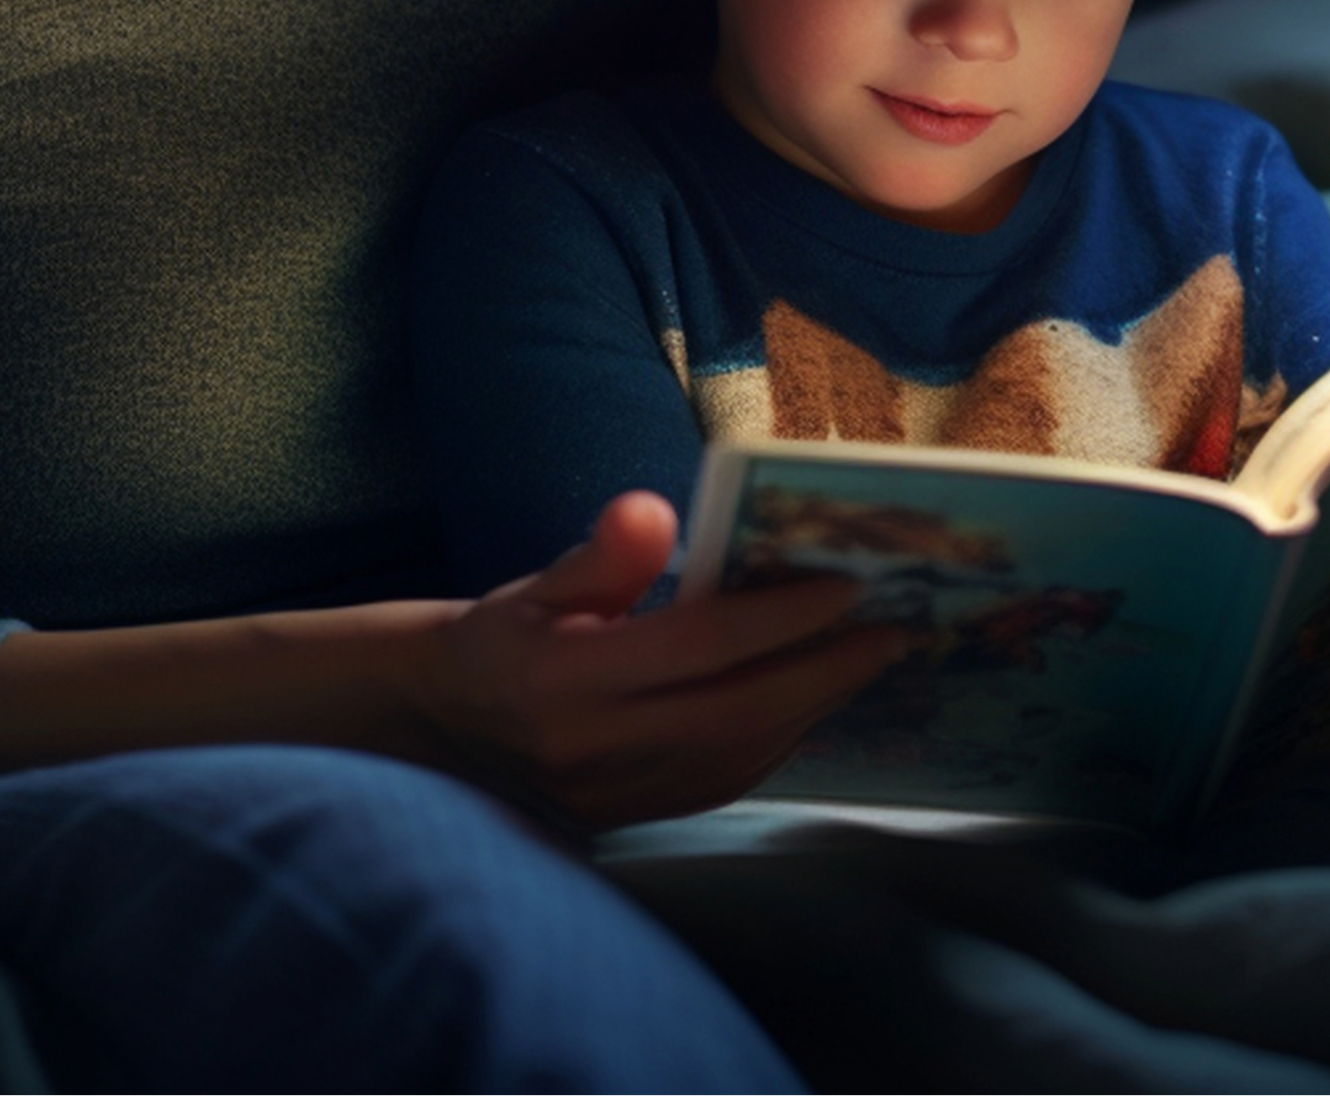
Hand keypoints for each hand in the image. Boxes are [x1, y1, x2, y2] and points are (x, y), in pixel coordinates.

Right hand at [397, 490, 910, 831]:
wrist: (439, 729)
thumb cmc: (498, 640)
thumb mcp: (535, 586)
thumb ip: (599, 555)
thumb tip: (654, 508)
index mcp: (559, 679)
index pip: (696, 647)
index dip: (778, 616)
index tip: (846, 585)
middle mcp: (589, 749)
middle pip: (735, 710)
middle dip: (824, 670)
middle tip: (890, 631)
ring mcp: (611, 796)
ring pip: (738, 756)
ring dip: (811, 707)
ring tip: (863, 660)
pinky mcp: (628, 819)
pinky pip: (723, 784)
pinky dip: (777, 742)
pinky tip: (809, 704)